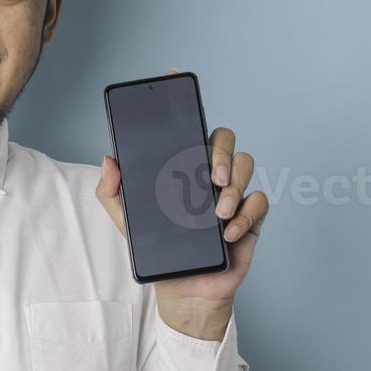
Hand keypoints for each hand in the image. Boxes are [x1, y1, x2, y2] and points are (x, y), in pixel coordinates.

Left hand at [96, 67, 269, 336]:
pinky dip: (245, 214)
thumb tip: (110, 159)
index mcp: (182, 168)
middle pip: (224, 138)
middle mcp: (209, 174)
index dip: (183, 100)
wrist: (185, 293)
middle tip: (208, 178)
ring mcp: (232, 194)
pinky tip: (228, 232)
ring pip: (246, 164)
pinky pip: (260, 201)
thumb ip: (113, 193)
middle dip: (219, 152)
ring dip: (233, 185)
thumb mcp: (128, 223)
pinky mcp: (250, 218)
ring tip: (216, 213)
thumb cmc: (161, 252)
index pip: (188, 128)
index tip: (173, 76)